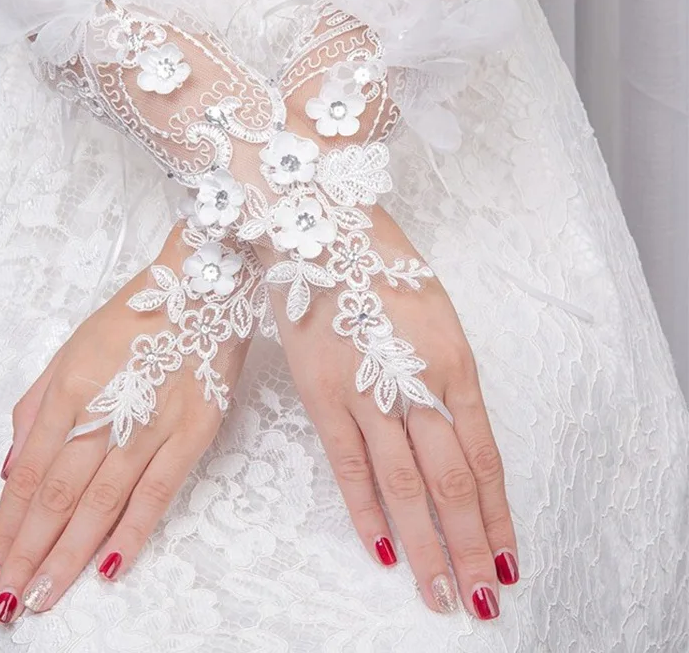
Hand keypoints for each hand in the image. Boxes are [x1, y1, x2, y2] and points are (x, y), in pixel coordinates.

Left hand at [0, 224, 252, 622]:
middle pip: (58, 497)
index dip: (6, 526)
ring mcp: (153, 423)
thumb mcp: (71, 349)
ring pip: (101, 502)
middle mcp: (106, 411)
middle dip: (28, 554)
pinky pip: (159, 490)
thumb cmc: (135, 314)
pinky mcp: (194, 430)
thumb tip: (11, 466)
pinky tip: (109, 567)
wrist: (203, 287)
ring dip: (69, 555)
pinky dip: (132, 531)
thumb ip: (35, 405)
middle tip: (7, 601)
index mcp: (70, 388)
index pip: (29, 474)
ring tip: (43, 597)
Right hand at [272, 205, 516, 619]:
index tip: (506, 555)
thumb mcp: (435, 314)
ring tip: (439, 593)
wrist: (320, 229)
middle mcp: (417, 385)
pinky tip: (381, 549)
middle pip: (450, 483)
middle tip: (481, 599)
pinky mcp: (322, 394)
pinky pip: (347, 465)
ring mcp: (367, 393)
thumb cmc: (381, 265)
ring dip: (424, 545)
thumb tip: (451, 431)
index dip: (497, 514)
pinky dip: (365, 511)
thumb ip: (445, 375)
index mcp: (454, 363)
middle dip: (470, 547)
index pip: (484, 458)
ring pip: (403, 486)